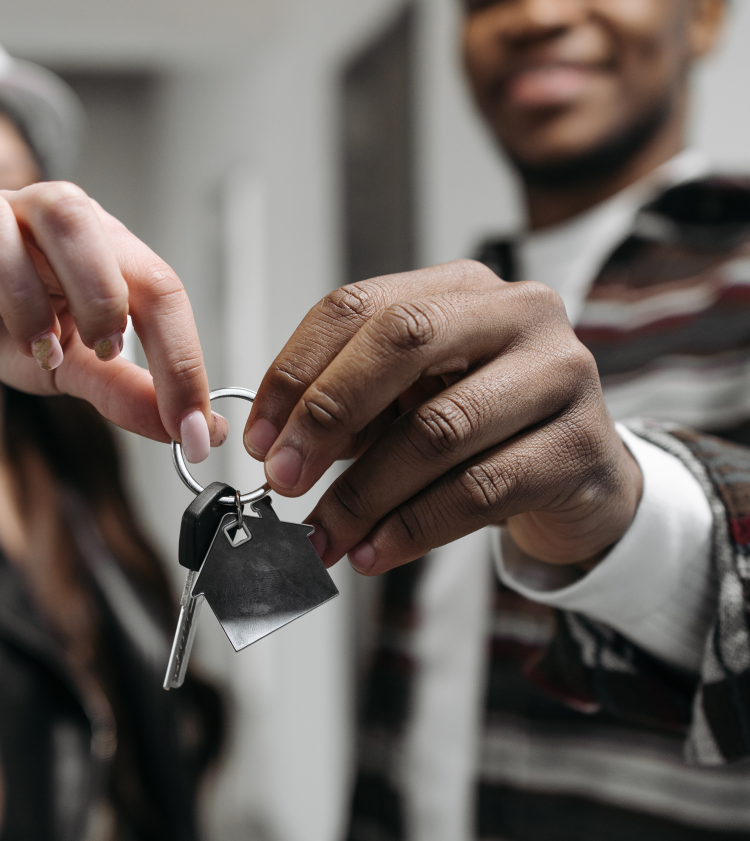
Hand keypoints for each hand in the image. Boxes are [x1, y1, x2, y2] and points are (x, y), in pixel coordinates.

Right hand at [0, 182, 211, 448]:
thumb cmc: (21, 333)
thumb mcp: (82, 368)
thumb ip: (130, 392)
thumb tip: (198, 432)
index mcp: (93, 240)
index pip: (154, 281)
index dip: (180, 358)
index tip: (191, 430)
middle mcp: (31, 217)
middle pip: (71, 213)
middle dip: (99, 290)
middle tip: (106, 352)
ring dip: (18, 296)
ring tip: (39, 351)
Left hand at [244, 260, 641, 574]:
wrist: (581, 481)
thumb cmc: (485, 434)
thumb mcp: (411, 405)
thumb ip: (352, 412)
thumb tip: (278, 450)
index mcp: (461, 289)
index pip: (359, 306)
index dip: (297, 371)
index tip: (259, 437)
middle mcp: (517, 314)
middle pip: (403, 342)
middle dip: (327, 416)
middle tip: (283, 480)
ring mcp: (559, 374)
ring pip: (438, 428)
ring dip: (364, 493)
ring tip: (324, 536)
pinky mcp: (578, 446)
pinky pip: (478, 489)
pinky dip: (412, 528)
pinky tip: (374, 551)